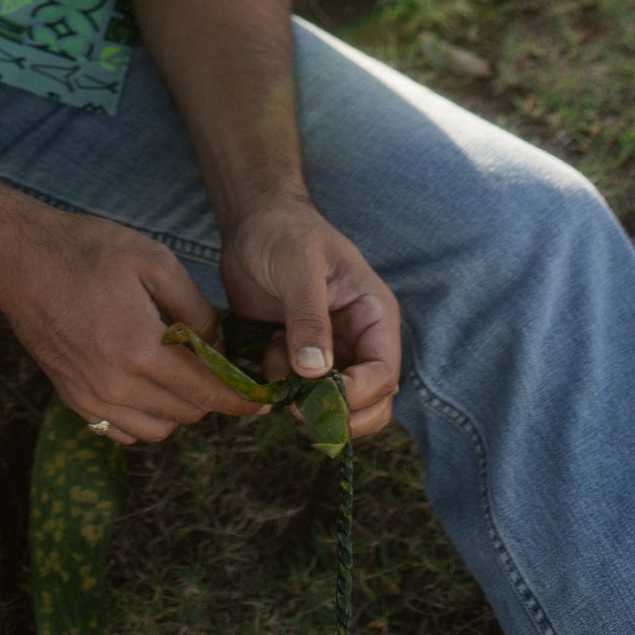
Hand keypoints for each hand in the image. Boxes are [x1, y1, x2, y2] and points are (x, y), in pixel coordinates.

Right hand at [0, 208, 275, 445]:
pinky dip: (144, 416)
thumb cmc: (88, 250)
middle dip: (210, 395)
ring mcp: (90, 397)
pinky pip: (123, 430)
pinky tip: (146, 381)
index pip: (206, 393)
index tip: (262, 402)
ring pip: (157, 430)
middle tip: (217, 367)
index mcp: (139, 349)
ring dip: (178, 408)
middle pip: (186, 413)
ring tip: (179, 370)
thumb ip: (194, 309)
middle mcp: (114, 385)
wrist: (19, 259)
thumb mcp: (154, 261)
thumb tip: (216, 347)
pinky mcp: (72, 399)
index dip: (240, 401)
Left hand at [221, 196, 400, 440]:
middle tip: (297, 403)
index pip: (383, 374)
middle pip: (370, 403)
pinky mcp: (298, 358)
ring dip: (303, 400)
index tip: (319, 395)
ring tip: (274, 360)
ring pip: (334, 405)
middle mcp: (358, 340)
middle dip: (336, 412)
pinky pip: (299, 394)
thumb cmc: (284, 230)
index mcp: (373, 316)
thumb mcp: (299, 266)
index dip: (357, 395)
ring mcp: (329, 352)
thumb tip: (316, 372)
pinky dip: (280, 390)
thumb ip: (309, 317)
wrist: (251, 222)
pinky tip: (262, 354)